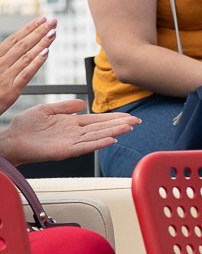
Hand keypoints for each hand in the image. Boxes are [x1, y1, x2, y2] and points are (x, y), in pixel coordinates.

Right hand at [0, 18, 56, 113]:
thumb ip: (4, 58)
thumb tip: (15, 47)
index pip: (14, 39)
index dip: (29, 28)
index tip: (41, 19)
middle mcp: (0, 65)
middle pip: (22, 45)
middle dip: (39, 31)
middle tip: (53, 21)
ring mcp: (6, 77)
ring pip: (26, 56)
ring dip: (41, 43)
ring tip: (53, 33)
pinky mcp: (12, 90)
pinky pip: (26, 74)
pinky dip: (36, 62)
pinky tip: (46, 53)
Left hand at [0, 99, 137, 165]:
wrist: (11, 140)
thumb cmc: (24, 128)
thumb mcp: (46, 109)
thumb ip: (66, 106)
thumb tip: (82, 103)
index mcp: (71, 124)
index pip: (97, 120)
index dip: (113, 117)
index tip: (128, 116)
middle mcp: (74, 133)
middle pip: (102, 128)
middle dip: (120, 124)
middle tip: (137, 121)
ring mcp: (71, 143)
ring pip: (97, 136)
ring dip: (114, 132)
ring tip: (128, 128)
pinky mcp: (65, 151)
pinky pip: (85, 146)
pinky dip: (98, 143)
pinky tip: (110, 140)